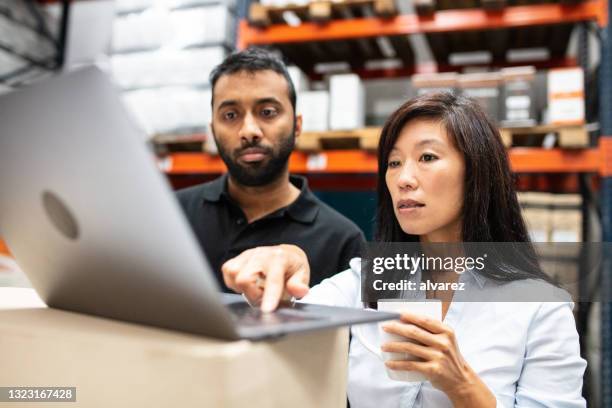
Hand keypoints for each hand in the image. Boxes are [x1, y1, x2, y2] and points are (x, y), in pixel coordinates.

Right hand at [221, 244, 309, 311]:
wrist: (284, 254)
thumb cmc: (292, 267)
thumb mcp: (302, 274)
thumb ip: (299, 284)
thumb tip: (299, 291)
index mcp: (279, 258)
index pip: (273, 279)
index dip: (269, 296)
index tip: (266, 310)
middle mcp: (261, 254)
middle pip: (245, 278)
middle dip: (253, 294)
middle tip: (264, 297)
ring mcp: (247, 254)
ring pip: (233, 275)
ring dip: (243, 288)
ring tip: (256, 288)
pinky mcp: (236, 258)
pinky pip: (227, 272)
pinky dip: (234, 282)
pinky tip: (247, 284)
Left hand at [381, 312, 495, 406]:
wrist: (461, 380)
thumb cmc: (449, 358)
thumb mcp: (447, 340)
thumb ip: (433, 331)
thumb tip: (408, 323)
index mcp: (446, 332)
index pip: (424, 320)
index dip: (409, 316)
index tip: (397, 314)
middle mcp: (443, 343)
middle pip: (414, 332)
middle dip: (396, 328)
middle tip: (385, 327)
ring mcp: (438, 356)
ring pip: (409, 348)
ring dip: (393, 346)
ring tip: (384, 346)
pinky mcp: (433, 370)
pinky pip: (411, 365)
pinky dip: (397, 364)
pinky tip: (390, 363)